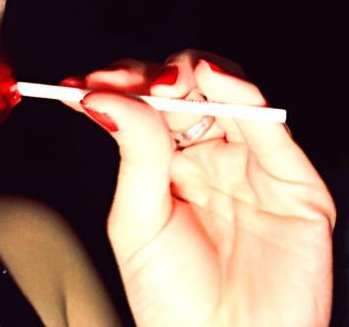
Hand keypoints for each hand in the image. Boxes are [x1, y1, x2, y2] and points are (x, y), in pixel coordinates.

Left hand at [62, 50, 335, 326]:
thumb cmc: (176, 300)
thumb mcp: (137, 221)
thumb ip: (132, 154)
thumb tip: (103, 97)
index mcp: (165, 165)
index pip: (142, 106)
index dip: (117, 86)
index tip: (81, 81)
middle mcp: (207, 157)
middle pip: (182, 91)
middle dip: (149, 75)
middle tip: (118, 81)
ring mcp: (249, 165)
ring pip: (226, 94)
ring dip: (191, 72)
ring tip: (160, 82)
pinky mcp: (292, 181)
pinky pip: (269, 126)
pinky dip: (242, 92)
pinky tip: (210, 77)